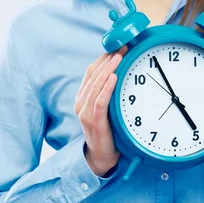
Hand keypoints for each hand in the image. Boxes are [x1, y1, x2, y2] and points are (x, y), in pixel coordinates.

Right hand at [74, 45, 127, 175]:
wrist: (101, 156)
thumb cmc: (107, 131)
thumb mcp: (105, 109)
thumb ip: (108, 93)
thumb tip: (121, 73)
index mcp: (83, 98)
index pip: (91, 71)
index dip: (103, 57)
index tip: (117, 46)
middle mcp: (81, 103)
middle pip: (93, 74)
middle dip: (108, 59)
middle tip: (122, 47)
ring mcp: (85, 112)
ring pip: (96, 85)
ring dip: (109, 68)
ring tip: (119, 57)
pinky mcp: (94, 121)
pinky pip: (100, 101)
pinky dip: (107, 87)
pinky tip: (114, 77)